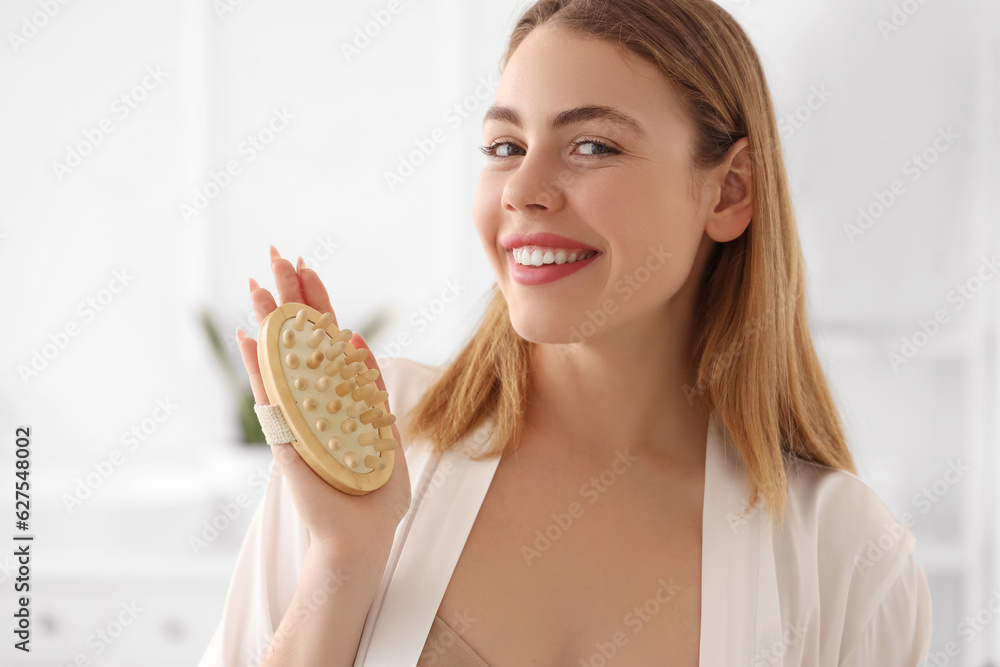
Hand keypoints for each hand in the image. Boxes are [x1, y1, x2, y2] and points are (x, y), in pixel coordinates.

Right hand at [235, 246, 410, 560]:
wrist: (362, 536)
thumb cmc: (375, 492)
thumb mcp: (384, 434)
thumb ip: (373, 394)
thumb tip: (360, 349)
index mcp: (339, 395)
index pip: (326, 338)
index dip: (318, 302)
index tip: (309, 265)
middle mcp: (312, 399)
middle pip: (297, 338)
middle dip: (288, 295)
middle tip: (275, 253)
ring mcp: (295, 416)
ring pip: (278, 358)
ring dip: (268, 320)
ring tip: (256, 281)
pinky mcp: (284, 439)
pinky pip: (270, 397)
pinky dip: (258, 367)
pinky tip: (248, 335)